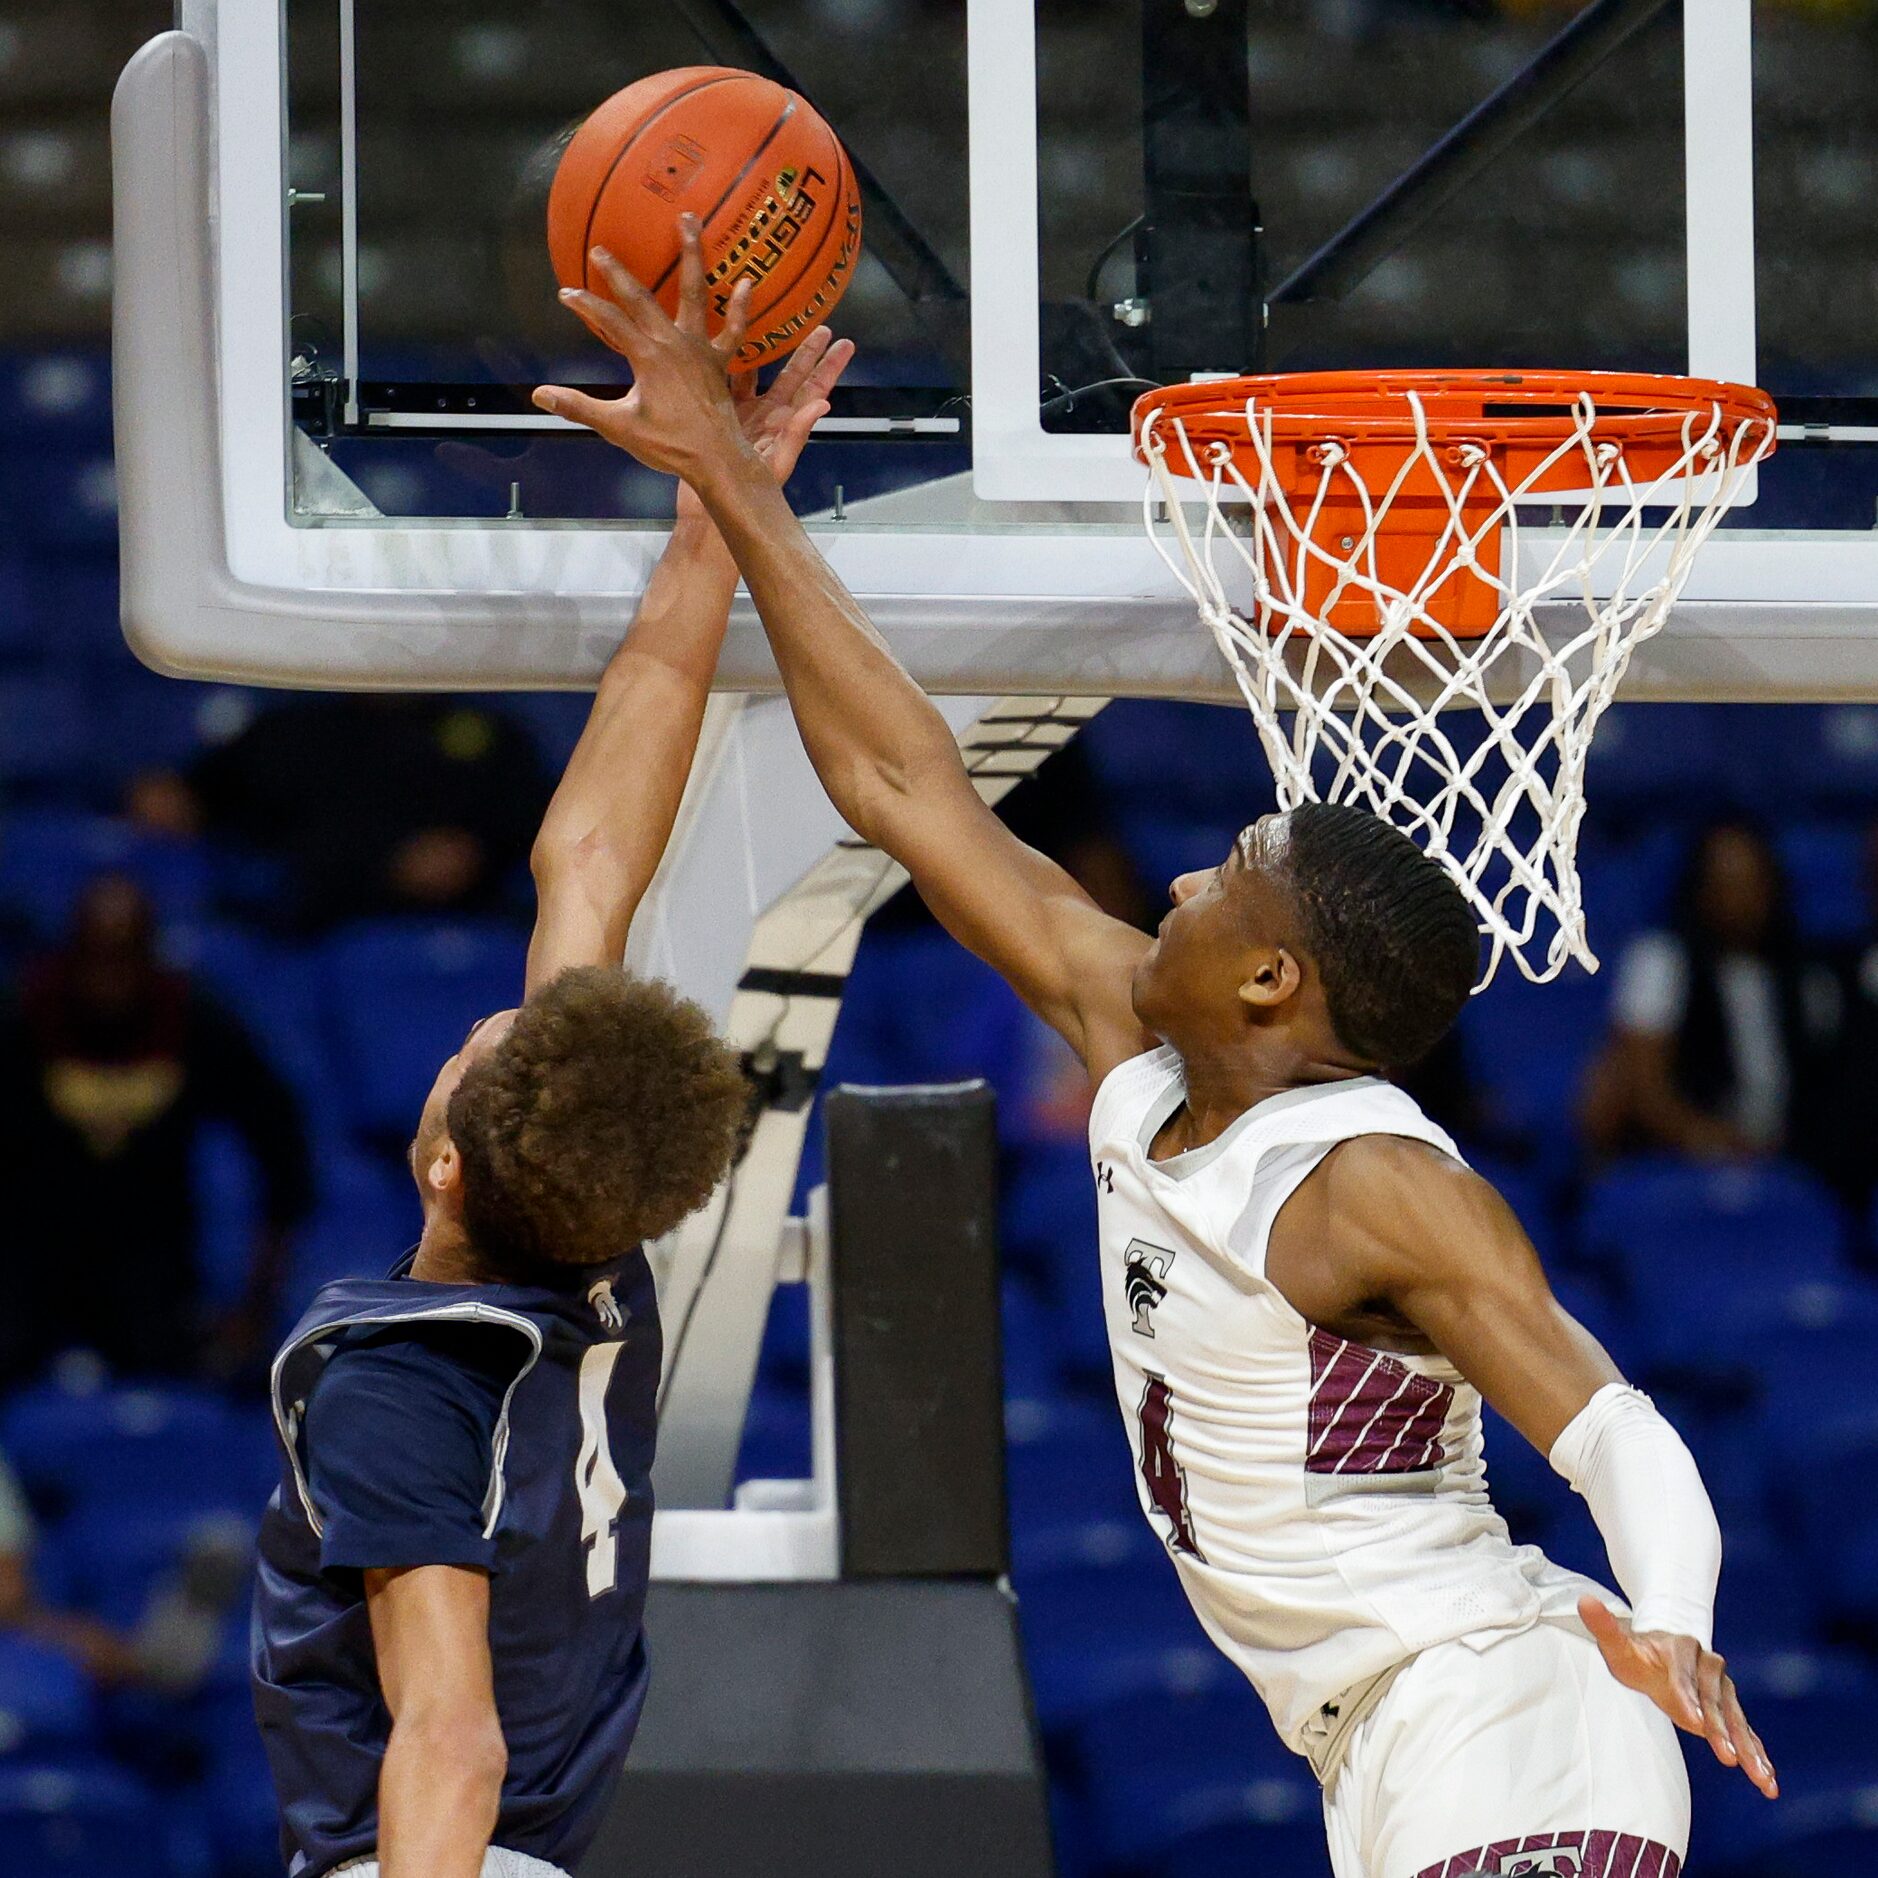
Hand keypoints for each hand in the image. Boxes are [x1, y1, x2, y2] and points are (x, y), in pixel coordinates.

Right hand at [534, 217, 760, 485]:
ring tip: (689, 219)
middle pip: (643, 298)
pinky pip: (735, 330)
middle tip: (601, 249)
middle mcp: (674, 343)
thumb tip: (539, 395)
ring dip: (692, 254)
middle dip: (618, 273)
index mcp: (647, 357)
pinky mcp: (721, 361)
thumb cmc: (669, 446)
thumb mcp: (619, 428)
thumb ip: (579, 408)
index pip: (609, 321)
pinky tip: (746, 281)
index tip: (566, 293)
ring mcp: (700, 348)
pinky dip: (741, 307)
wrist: (716, 460)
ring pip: (696, 293)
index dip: (585, 305)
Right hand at [674, 327, 853, 524]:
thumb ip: (797, 434)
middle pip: (793, 377)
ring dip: (769, 351)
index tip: (845, 344)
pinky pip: (729, 383)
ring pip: (762, 374)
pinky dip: (733, 361)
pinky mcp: (720, 415)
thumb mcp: (775, 464)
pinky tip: (732, 340)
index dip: (829, 367)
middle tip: (822, 327)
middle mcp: (768, 415)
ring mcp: (744, 415)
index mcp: (785, 425)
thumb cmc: (747, 495)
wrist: (711, 511)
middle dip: (808, 352)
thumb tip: (823, 403)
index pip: (814, 390)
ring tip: (776, 323)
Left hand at [1580, 1596, 1776, 1797]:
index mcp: (1680, 1650)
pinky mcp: (1730, 1708)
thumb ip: (1604, 1627)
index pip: (1683, 1677)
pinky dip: (1758, 1754)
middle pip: (1714, 1701)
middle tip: (1728, 1757)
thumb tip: (1585, 1601)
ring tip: (1761, 1778)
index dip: (1688, 1698)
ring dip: (1749, 1748)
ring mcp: (1722, 1689)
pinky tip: (1768, 1781)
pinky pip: (1747, 1732)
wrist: (1665, 1649)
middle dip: (1720, 1730)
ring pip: (1736, 1720)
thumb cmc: (1638, 1652)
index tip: (1692, 1721)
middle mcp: (1708, 1668)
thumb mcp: (1618, 1643)